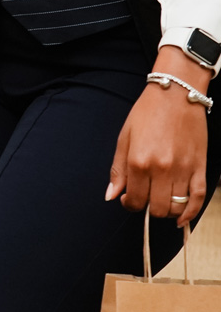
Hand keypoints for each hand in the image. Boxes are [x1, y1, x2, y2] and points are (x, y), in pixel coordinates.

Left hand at [107, 47, 210, 226]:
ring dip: (167, 210)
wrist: (175, 95)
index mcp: (139, 161)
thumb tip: (111, 195)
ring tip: (160, 200)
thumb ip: (118, 169)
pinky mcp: (200, 168)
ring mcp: (183, 170)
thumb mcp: (124, 137)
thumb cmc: (147, 113)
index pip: (134, 199)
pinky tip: (182, 216)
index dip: (129, 204)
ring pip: (176, 207)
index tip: (128, 199)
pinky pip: (198, 199)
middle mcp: (161, 169)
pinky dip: (190, 213)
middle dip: (147, 208)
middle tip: (144, 196)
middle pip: (156, 208)